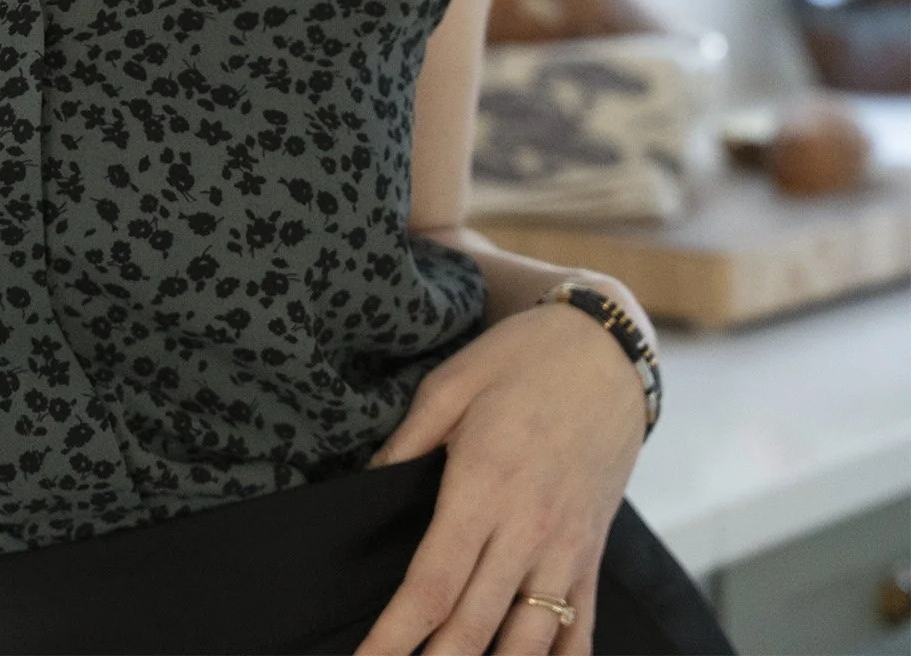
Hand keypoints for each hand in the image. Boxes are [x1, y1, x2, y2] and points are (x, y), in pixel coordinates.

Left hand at [353, 301, 647, 655]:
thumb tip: (368, 485)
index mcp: (482, 487)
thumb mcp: (450, 383)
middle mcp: (527, 529)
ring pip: (528, 640)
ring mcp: (566, 547)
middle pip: (473, 627)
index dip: (395, 636)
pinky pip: (581, 627)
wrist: (606, 349)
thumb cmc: (520, 359)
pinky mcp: (592, 551)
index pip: (432, 585)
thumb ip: (406, 442)